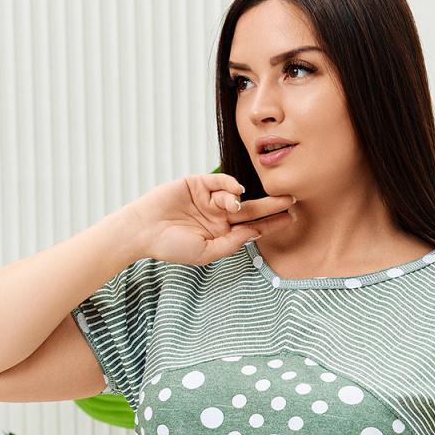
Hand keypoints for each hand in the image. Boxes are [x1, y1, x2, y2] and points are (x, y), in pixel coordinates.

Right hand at [125, 173, 294, 265]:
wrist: (142, 231)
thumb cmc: (171, 246)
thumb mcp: (206, 252)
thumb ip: (231, 243)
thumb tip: (255, 233)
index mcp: (221, 234)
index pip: (252, 228)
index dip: (272, 224)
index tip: (291, 219)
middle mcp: (218, 216)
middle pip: (251, 210)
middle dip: (271, 206)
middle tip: (291, 200)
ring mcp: (208, 199)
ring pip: (235, 197)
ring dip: (239, 201)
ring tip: (234, 207)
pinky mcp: (197, 184)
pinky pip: (219, 181)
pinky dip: (229, 184)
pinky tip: (234, 191)